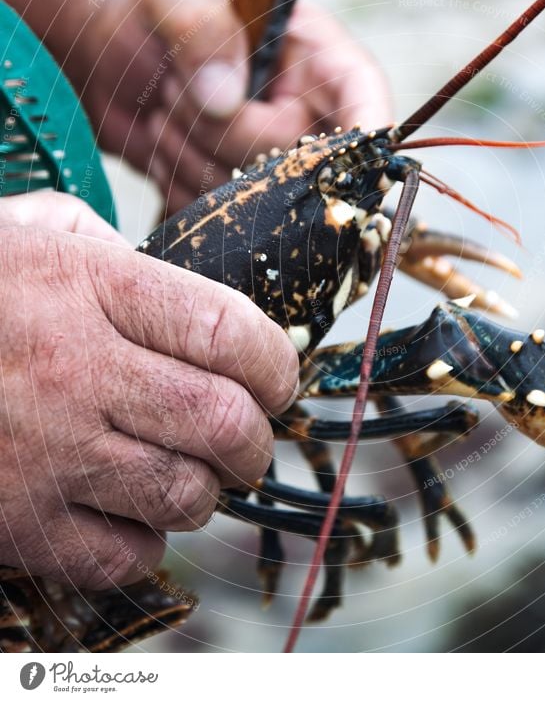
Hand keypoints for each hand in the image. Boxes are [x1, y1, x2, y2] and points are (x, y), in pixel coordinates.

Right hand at [0, 193, 297, 588]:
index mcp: (89, 288)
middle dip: (256, 437)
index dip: (276, 362)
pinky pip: (123, 554)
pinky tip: (131, 508)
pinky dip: (148, 539)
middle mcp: (73, 371)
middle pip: (222, 421)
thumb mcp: (31, 230)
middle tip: (249, 435)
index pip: (229, 331)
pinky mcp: (15, 523)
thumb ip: (110, 243)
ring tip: (191, 469)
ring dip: (207, 487)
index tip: (278, 375)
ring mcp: (44, 454)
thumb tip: (175, 281)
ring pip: (183, 493)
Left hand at [83, 0, 392, 212]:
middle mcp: (303, 113)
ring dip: (189, 155)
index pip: (361, 93)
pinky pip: (221, 217)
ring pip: (256, 196)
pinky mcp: (240, 198)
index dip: (365, 129)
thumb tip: (226, 100)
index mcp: (309, 55)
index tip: (346, 159)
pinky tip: (162, 143)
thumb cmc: (149, 19)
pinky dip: (177, 183)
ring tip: (163, 110)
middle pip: (301, 160)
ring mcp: (272, 160)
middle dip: (226, 134)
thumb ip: (201, 29)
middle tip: (175, 90)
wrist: (102, 66)